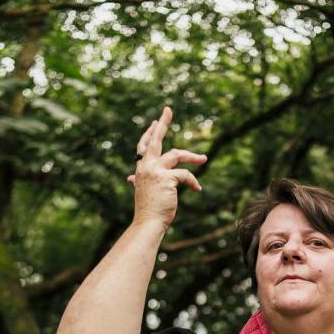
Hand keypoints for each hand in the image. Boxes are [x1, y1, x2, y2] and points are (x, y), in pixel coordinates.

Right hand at [126, 106, 206, 229]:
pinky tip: (197, 189)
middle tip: (168, 109)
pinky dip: (193, 181)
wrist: (148, 223)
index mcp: (141, 169)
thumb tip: (130, 178)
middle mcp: (146, 167)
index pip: (144, 146)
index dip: (150, 133)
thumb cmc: (148, 209)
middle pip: (156, 140)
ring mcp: (155, 171)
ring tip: (203, 159)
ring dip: (192, 156)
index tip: (155, 121)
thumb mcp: (143, 190)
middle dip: (162, 123)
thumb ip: (138, 180)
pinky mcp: (166, 179)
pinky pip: (185, 175)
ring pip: (177, 155)